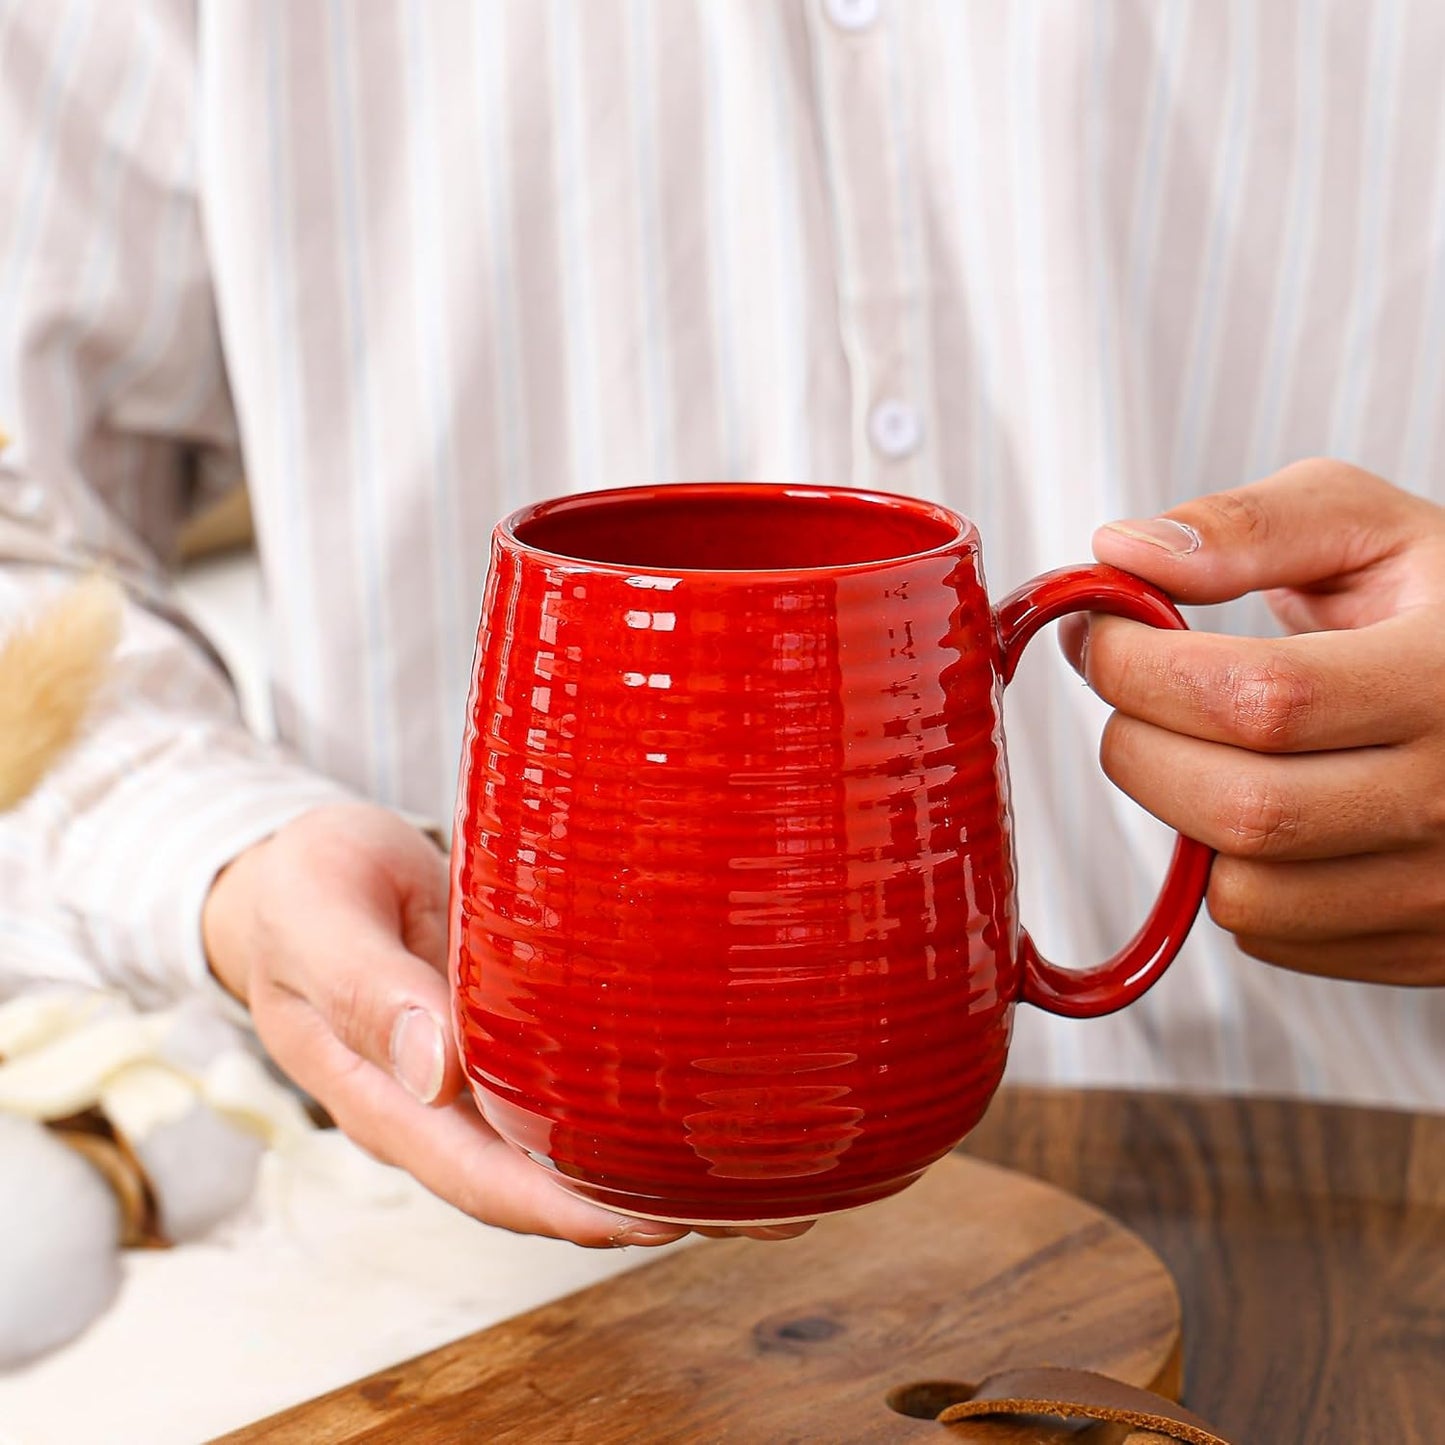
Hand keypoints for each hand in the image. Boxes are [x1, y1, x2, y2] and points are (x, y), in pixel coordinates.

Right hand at [203, 803, 809, 1244]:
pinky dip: (644, 1096)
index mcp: (389, 1100)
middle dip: (652, 1205)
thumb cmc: (303, 891)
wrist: (301, 874)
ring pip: (578, 1139)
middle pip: (552, 1181)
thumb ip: (365, 989)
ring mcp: (486, 1075)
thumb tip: (437, 1068)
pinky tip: (711, 1094)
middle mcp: (446, 1106)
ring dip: (664, 1162)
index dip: (574, 1210)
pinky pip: (582, 1078)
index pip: (489, 1182)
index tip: (661, 1220)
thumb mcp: (318, 919)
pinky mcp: (516, 1033)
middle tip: (763, 1207)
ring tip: (771, 1172)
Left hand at [1062, 459, 1444, 985]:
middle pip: (1242, 808)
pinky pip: (1270, 935)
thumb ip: (1250, 527)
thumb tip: (1120, 552)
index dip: (1144, 668)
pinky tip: (1260, 803)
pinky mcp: (1425, 948)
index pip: (1263, 698)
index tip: (1103, 635)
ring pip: (1244, 893)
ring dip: (1179, 816)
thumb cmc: (1440, 603)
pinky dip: (1229, 871)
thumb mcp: (1372, 529)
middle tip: (1132, 695)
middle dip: (1140, 745)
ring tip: (1198, 748)